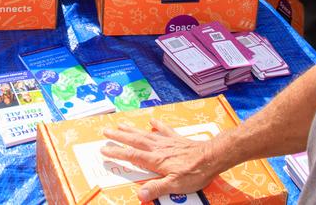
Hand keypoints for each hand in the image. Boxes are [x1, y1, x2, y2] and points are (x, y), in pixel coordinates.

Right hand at [101, 120, 224, 201]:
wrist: (212, 157)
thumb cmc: (194, 173)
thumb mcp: (175, 186)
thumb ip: (156, 188)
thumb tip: (139, 194)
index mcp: (155, 160)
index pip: (132, 155)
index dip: (117, 152)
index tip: (104, 149)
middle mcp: (158, 148)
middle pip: (134, 141)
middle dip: (119, 136)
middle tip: (105, 131)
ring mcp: (167, 142)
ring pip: (145, 134)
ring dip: (132, 129)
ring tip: (120, 124)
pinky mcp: (176, 139)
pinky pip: (164, 130)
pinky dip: (157, 125)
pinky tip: (152, 120)